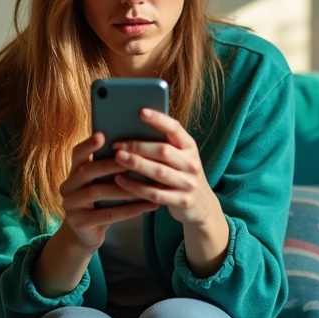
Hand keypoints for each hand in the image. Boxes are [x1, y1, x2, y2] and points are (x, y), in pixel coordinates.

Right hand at [31, 132, 156, 297]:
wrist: (84, 235)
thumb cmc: (99, 203)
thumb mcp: (99, 184)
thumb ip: (108, 169)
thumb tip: (136, 147)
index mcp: (73, 172)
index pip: (77, 153)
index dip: (88, 144)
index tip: (103, 135)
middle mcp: (68, 186)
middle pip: (88, 171)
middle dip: (111, 164)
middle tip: (133, 159)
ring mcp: (70, 205)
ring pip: (98, 192)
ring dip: (125, 188)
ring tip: (148, 184)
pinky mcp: (79, 223)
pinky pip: (106, 214)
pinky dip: (128, 210)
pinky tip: (147, 205)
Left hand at [110, 108, 228, 276]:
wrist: (201, 206)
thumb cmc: (180, 174)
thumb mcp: (178, 157)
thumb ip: (161, 144)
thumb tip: (130, 127)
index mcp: (190, 147)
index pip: (175, 128)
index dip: (159, 119)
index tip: (141, 111)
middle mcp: (191, 163)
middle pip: (164, 151)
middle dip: (138, 146)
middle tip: (117, 144)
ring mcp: (188, 183)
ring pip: (159, 172)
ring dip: (136, 164)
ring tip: (117, 158)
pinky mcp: (181, 201)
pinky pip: (155, 193)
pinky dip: (135, 187)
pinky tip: (119, 180)